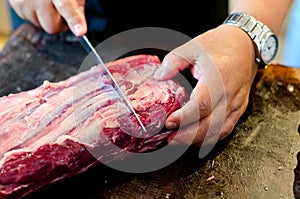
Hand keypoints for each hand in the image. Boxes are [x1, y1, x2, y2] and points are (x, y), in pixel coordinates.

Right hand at [8, 0, 86, 35]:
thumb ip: (78, 8)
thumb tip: (79, 28)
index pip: (66, 7)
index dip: (74, 20)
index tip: (80, 31)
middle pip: (51, 26)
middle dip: (59, 24)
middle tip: (61, 12)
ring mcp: (25, 0)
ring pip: (40, 25)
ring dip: (46, 18)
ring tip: (47, 2)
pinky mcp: (16, 4)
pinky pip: (29, 20)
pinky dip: (35, 14)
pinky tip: (37, 1)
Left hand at [154, 24, 257, 146]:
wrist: (247, 44)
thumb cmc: (219, 44)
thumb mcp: (193, 47)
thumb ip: (173, 61)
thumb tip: (158, 77)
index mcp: (219, 78)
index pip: (202, 104)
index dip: (185, 117)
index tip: (168, 122)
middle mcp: (231, 95)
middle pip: (211, 125)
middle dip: (188, 135)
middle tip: (169, 137)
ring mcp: (237, 104)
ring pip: (219, 132)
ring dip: (198, 140)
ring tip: (178, 140)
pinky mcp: (239, 109)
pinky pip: (225, 130)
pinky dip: (209, 138)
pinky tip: (194, 138)